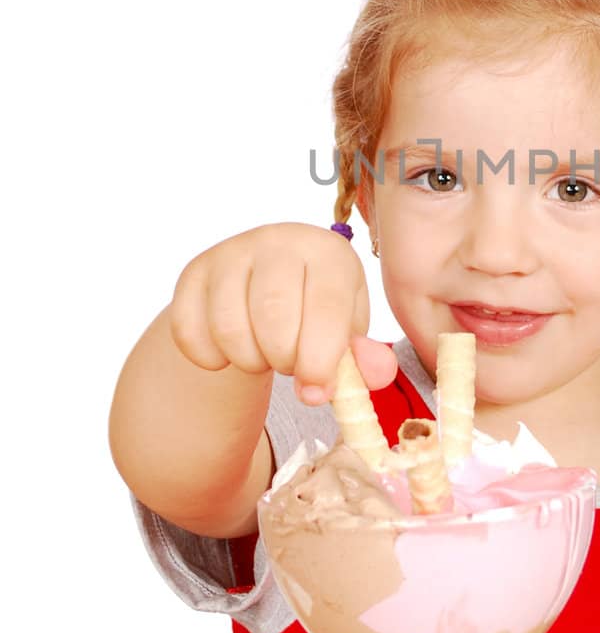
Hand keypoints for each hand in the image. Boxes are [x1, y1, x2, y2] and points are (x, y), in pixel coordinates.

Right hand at [169, 221, 396, 401]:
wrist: (265, 286)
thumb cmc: (316, 312)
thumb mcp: (347, 331)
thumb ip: (365, 358)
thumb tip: (376, 374)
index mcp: (328, 252)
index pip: (325, 307)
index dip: (321, 359)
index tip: (316, 391)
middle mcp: (278, 241)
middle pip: (273, 317)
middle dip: (283, 360)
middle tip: (290, 366)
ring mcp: (230, 253)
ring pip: (229, 328)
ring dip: (248, 361)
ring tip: (265, 354)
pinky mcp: (194, 272)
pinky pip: (190, 332)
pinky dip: (210, 359)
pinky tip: (230, 351)